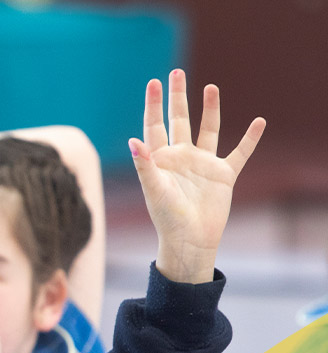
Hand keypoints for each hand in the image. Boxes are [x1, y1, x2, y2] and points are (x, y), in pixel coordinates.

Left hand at [129, 69, 266, 282]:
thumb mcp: (153, 188)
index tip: (154, 82)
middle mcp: (181, 156)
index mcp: (161, 158)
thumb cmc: (166, 217)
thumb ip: (144, 164)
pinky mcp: (223, 174)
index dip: (154, 104)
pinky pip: (239, 152)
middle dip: (178, 97)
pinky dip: (250, 138)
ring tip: (210, 87)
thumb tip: (132, 141)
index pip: (155, 125)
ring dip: (210, 109)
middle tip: (177, 72)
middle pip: (179, 120)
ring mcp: (203, 163)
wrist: (190, 239)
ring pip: (208, 130)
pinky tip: (259, 122)